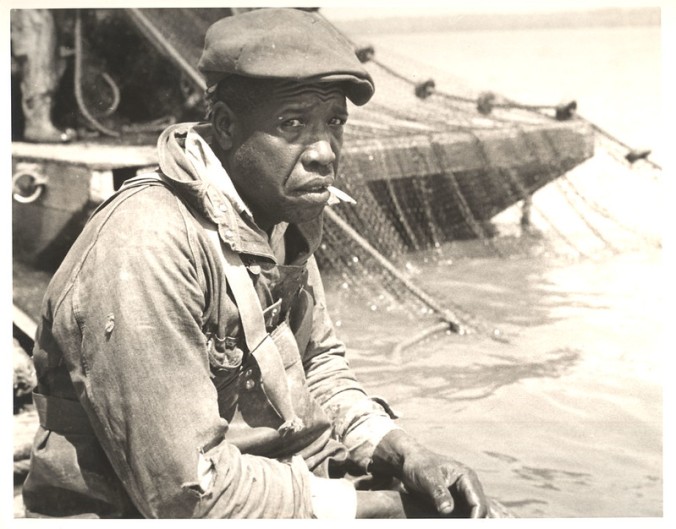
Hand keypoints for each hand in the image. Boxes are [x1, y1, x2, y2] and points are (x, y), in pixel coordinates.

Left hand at [370, 430, 488, 517]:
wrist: (410, 463)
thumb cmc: (419, 465)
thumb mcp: (427, 477)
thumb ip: (438, 492)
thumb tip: (448, 510)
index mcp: (467, 477)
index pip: (478, 502)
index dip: (475, 518)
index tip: (464, 527)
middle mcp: (469, 488)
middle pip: (480, 512)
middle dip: (472, 522)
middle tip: (457, 526)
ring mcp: (464, 496)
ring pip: (472, 516)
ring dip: (466, 522)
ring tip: (450, 523)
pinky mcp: (456, 504)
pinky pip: (462, 516)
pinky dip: (459, 522)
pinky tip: (447, 522)